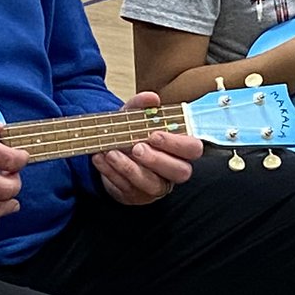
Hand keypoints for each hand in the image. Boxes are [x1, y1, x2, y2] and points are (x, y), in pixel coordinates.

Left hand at [91, 91, 201, 206]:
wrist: (110, 154)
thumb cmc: (130, 136)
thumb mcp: (132, 118)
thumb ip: (141, 106)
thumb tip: (152, 97)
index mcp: (179, 149)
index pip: (193, 149)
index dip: (177, 144)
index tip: (154, 135)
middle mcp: (172, 171)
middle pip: (180, 171)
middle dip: (157, 160)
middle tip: (136, 147)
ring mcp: (155, 187)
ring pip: (151, 184)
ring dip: (130, 168)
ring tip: (112, 153)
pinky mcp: (137, 197)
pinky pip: (127, 189)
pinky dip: (111, 173)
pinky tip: (101, 159)